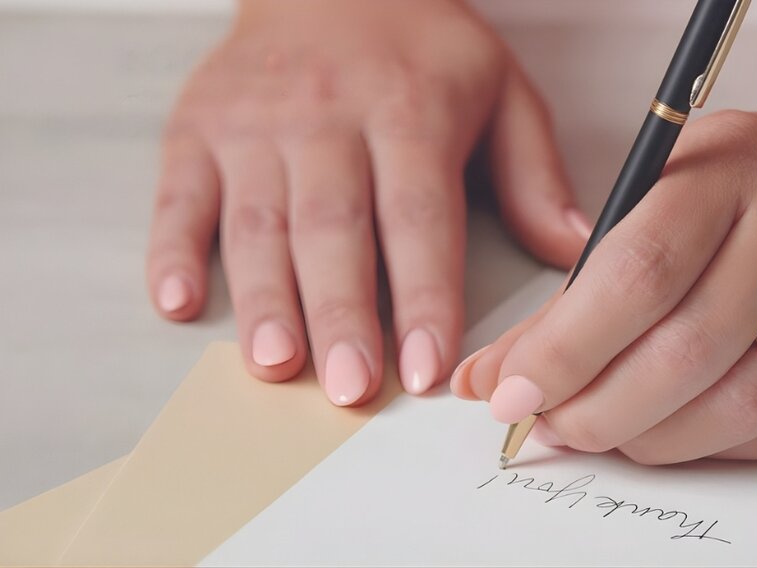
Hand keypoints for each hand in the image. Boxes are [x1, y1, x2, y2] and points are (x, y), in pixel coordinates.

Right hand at [146, 1, 589, 404]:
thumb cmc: (421, 48)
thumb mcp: (501, 92)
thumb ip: (534, 177)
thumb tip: (577, 251)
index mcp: (409, 111)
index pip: (420, 217)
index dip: (425, 296)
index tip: (431, 366)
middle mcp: (327, 118)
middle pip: (334, 229)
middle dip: (342, 314)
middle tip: (351, 387)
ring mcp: (255, 124)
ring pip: (258, 222)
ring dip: (265, 299)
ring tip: (278, 364)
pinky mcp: (197, 129)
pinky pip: (176, 194)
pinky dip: (171, 250)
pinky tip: (180, 302)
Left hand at [452, 110, 756, 462]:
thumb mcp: (669, 186)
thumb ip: (588, 279)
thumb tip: (502, 374)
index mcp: (734, 166)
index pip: (638, 273)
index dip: (565, 348)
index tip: (511, 391)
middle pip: (686, 350)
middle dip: (600, 409)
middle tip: (555, 426)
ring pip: (742, 403)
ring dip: (655, 439)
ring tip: (608, 434)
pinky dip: (714, 445)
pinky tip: (675, 432)